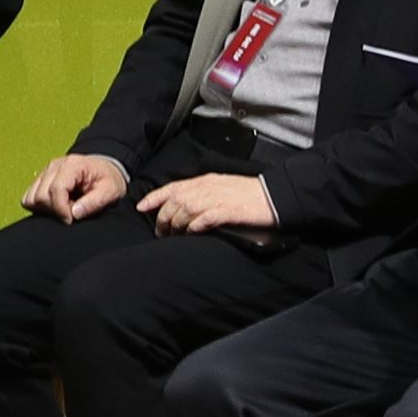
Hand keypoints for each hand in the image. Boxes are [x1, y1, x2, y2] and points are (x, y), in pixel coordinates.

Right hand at [27, 151, 132, 221]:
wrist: (106, 168)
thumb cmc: (108, 178)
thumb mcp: (110, 191)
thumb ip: (93, 203)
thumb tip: (74, 213)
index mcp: (72, 165)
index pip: (55, 190)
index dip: (61, 209)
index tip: (71, 219)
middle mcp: (54, 166)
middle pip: (40, 195)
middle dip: (55, 210)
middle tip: (72, 211)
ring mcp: (46, 172)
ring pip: (31, 197)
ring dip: (46, 208)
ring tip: (65, 207)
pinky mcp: (41, 179)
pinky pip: (29, 196)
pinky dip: (40, 206)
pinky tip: (56, 205)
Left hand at [139, 170, 279, 234]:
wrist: (275, 195)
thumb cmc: (249, 193)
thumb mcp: (222, 187)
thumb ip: (203, 193)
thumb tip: (183, 206)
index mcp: (206, 180)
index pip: (173, 187)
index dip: (155, 197)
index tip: (141, 207)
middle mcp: (208, 187)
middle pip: (176, 201)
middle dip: (163, 217)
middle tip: (160, 232)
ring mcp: (218, 199)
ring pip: (186, 210)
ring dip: (176, 224)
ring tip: (173, 236)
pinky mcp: (228, 211)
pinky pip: (204, 218)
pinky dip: (194, 226)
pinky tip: (191, 233)